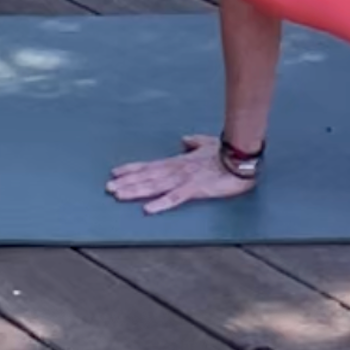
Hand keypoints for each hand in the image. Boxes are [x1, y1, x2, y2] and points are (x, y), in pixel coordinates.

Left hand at [105, 134, 256, 213]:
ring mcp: (184, 179)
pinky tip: (147, 209)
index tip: (115, 173)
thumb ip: (194, 143)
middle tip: (108, 188)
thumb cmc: (226, 152)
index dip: (132, 169)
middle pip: (147, 176)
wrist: (242, 156)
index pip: (150, 165)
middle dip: (127, 182)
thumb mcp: (207, 145)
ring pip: (155, 186)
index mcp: (179, 161)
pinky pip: (175, 198)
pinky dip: (160, 203)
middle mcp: (177, 169)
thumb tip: (184, 139)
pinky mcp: (196, 189)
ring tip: (118, 195)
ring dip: (136, 190)